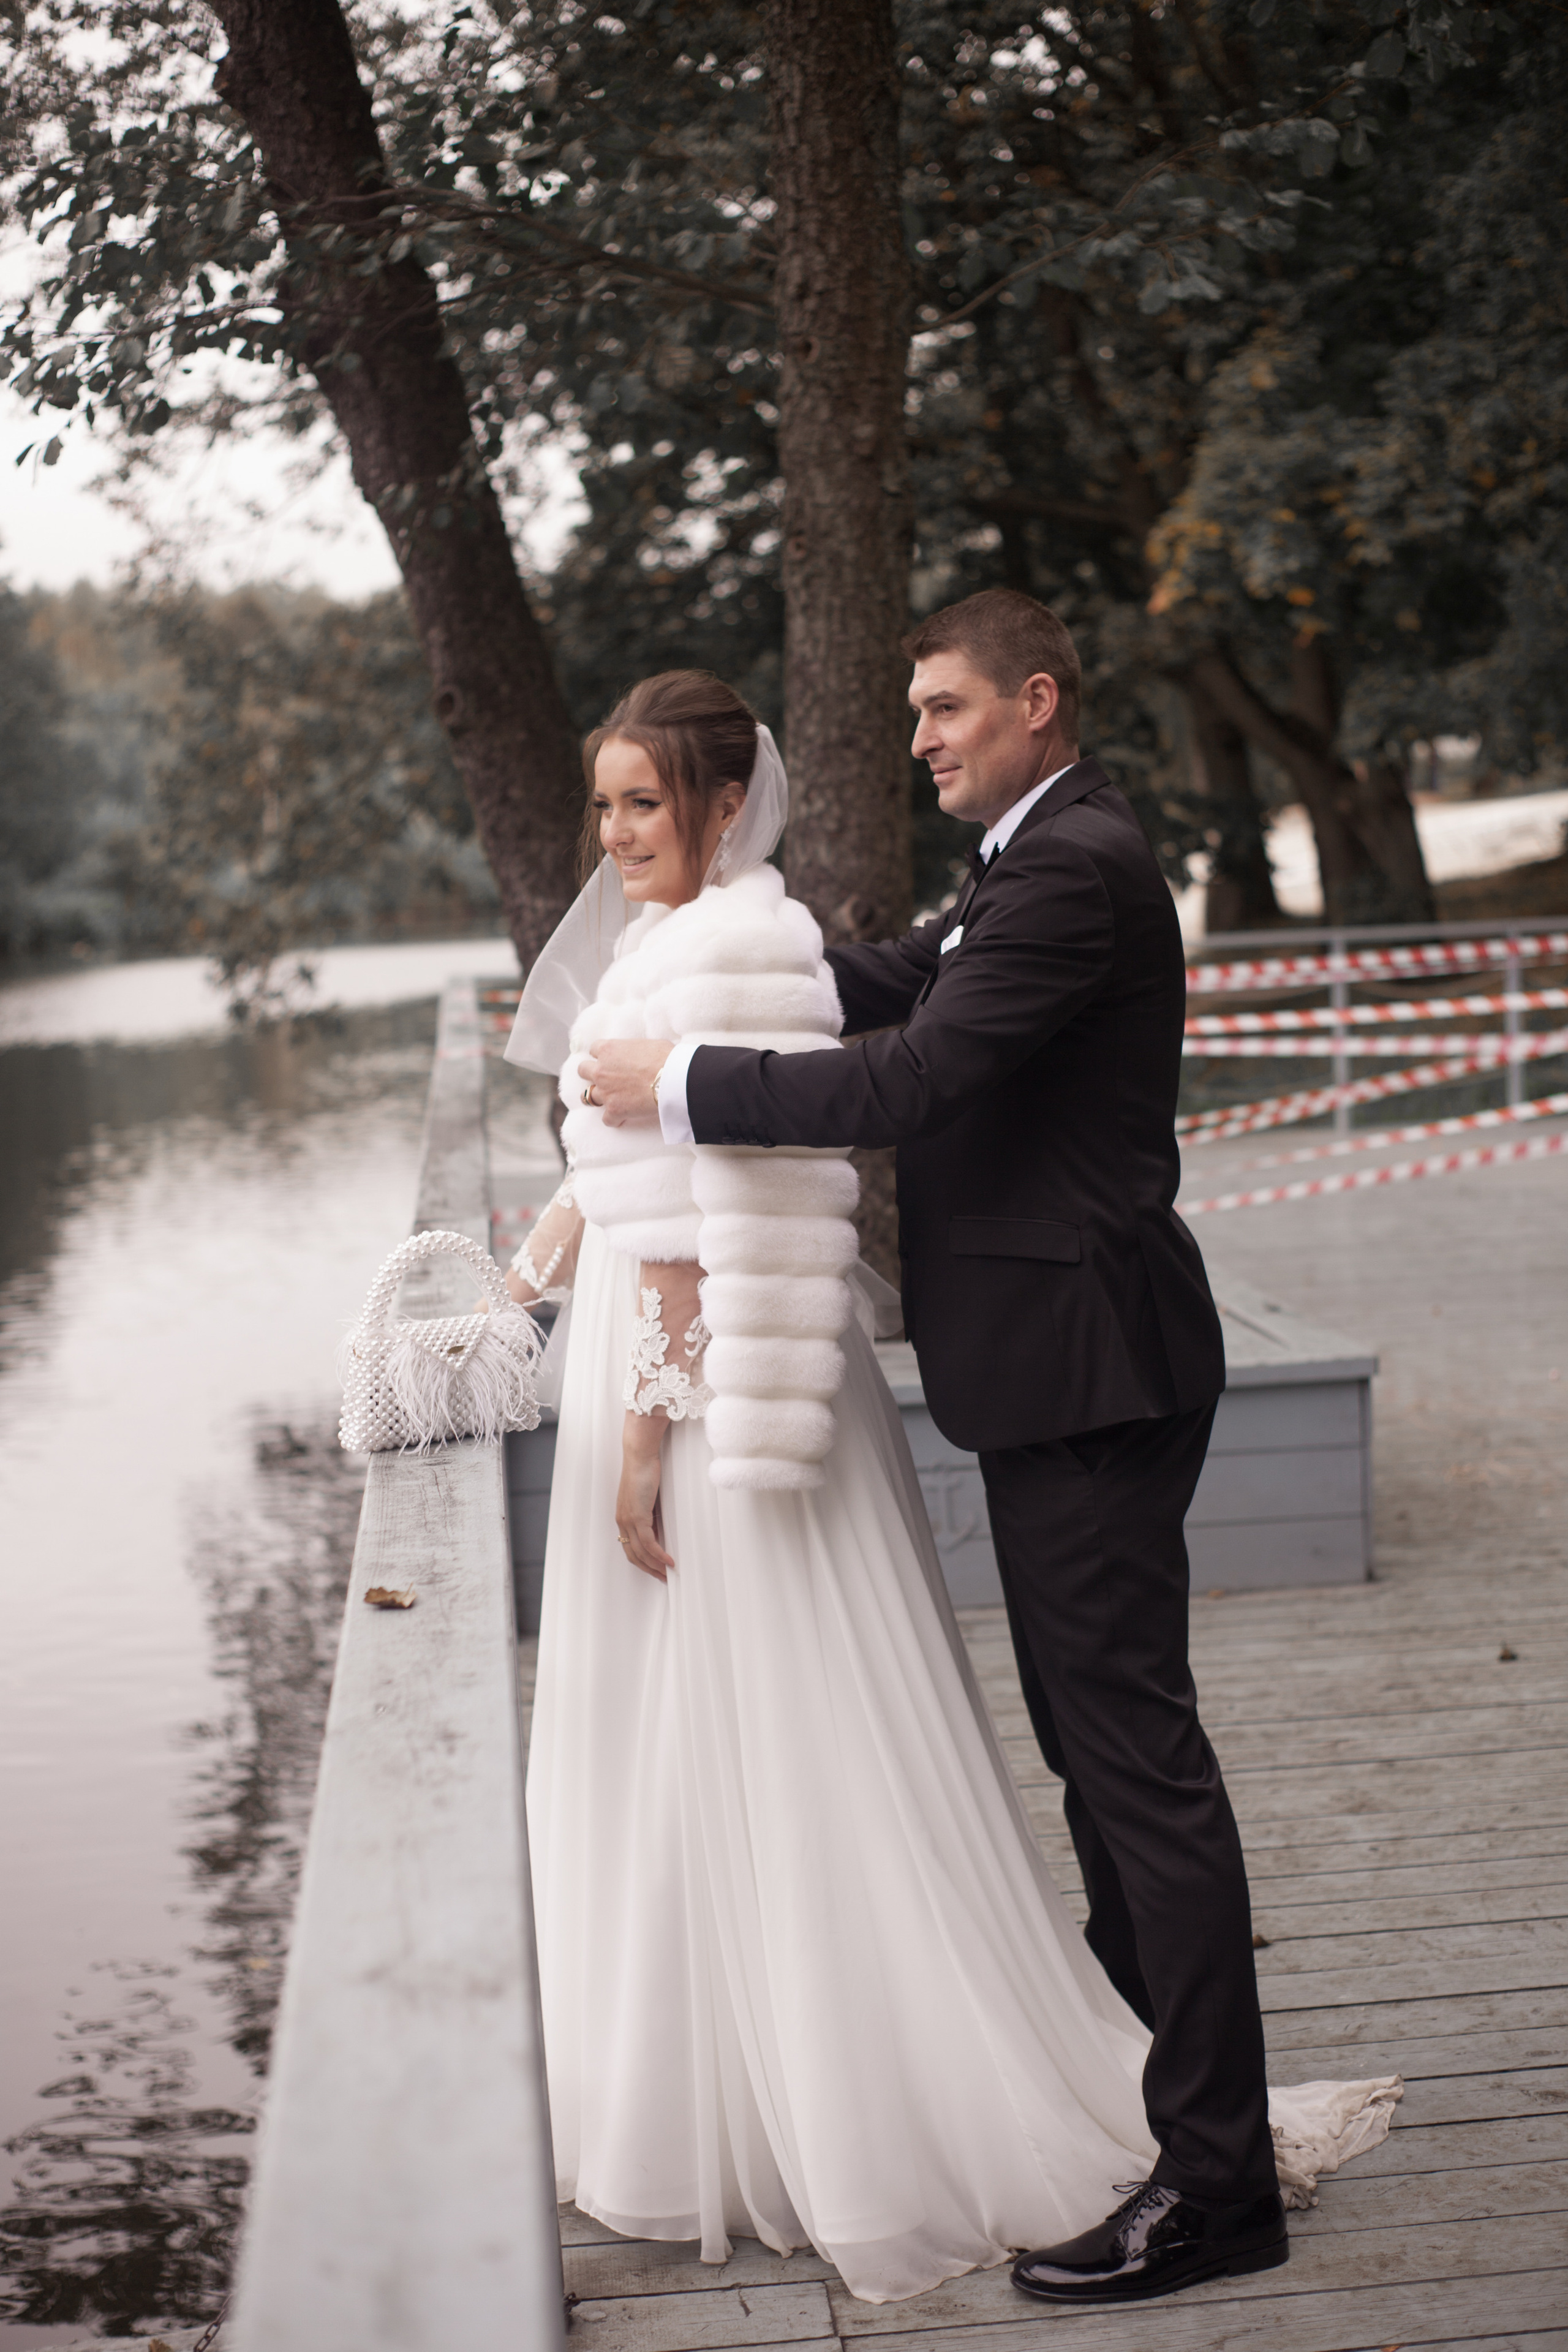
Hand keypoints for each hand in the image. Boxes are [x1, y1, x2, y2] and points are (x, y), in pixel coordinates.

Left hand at [580, 1039, 671, 1126]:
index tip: (609, 1059)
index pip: (594, 1049)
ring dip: (596, 1097)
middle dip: (591, 1073)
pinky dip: (613, 1119)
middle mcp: (602, 1070)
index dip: (602, 1055)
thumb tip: (642, 1054)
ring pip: (587, 1096)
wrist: (672, 1079)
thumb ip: (635, 1049)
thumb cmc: (666, 1058)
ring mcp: (606, 1091)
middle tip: (604, 1077)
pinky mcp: (614, 1110)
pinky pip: (606, 1119)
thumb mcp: (648, 1044)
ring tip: (606, 1099)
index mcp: (609, 1050)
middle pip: (583, 1071)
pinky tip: (622, 1117)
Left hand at [616, 1411, 673, 1580]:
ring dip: (655, 1566)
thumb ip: (649, 1512)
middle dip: (648, 1570)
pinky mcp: (638, 1515)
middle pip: (634, 1555)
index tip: (656, 1570)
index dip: (643, 1563)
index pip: (630, 1548)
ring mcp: (628, 1519)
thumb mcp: (646, 1497)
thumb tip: (660, 1527)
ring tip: (668, 1575)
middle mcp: (622, 1521)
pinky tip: (669, 1561)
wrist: (639, 1455)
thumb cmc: (643, 1471)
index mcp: (623, 1518)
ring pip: (641, 1552)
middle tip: (663, 1579)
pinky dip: (659, 1554)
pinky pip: (649, 1542)